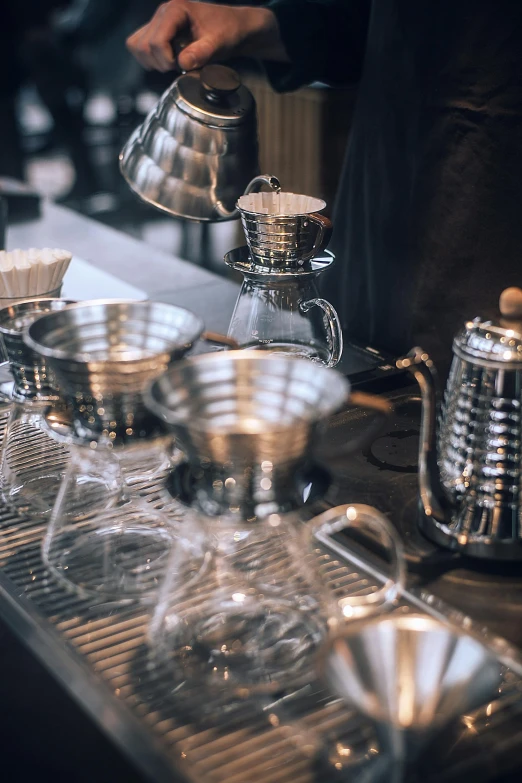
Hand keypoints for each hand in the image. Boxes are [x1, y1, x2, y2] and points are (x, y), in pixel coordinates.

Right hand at [126, 1, 287, 72]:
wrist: (234, 27)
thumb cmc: (228, 30)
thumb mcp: (219, 43)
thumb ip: (202, 52)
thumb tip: (183, 63)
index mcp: (175, 10)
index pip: (155, 41)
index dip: (166, 60)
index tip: (181, 67)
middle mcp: (163, 13)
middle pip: (143, 45)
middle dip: (159, 63)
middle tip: (179, 67)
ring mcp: (158, 22)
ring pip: (137, 45)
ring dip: (152, 61)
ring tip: (173, 63)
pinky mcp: (158, 31)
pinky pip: (140, 46)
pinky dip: (150, 59)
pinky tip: (169, 61)